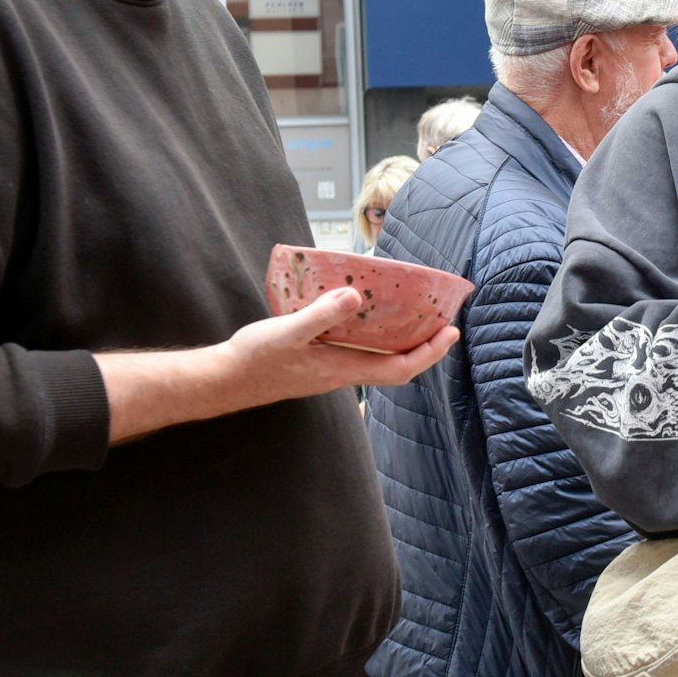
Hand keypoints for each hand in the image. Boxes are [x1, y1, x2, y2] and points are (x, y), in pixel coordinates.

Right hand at [215, 288, 455, 403]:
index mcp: (343, 369)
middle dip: (424, 346)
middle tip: (443, 320)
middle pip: (396, 365)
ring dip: (402, 342)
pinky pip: (360, 353)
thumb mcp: (288, 331)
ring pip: (379, 360)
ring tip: (415, 316)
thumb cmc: (256, 358)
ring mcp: (332, 370)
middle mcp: (343, 373)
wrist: (227, 380)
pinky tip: (367, 317)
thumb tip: (356, 296)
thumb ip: (321, 315)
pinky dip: (375, 338)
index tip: (450, 332)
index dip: (430, 353)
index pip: (400, 368)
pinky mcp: (319, 363)